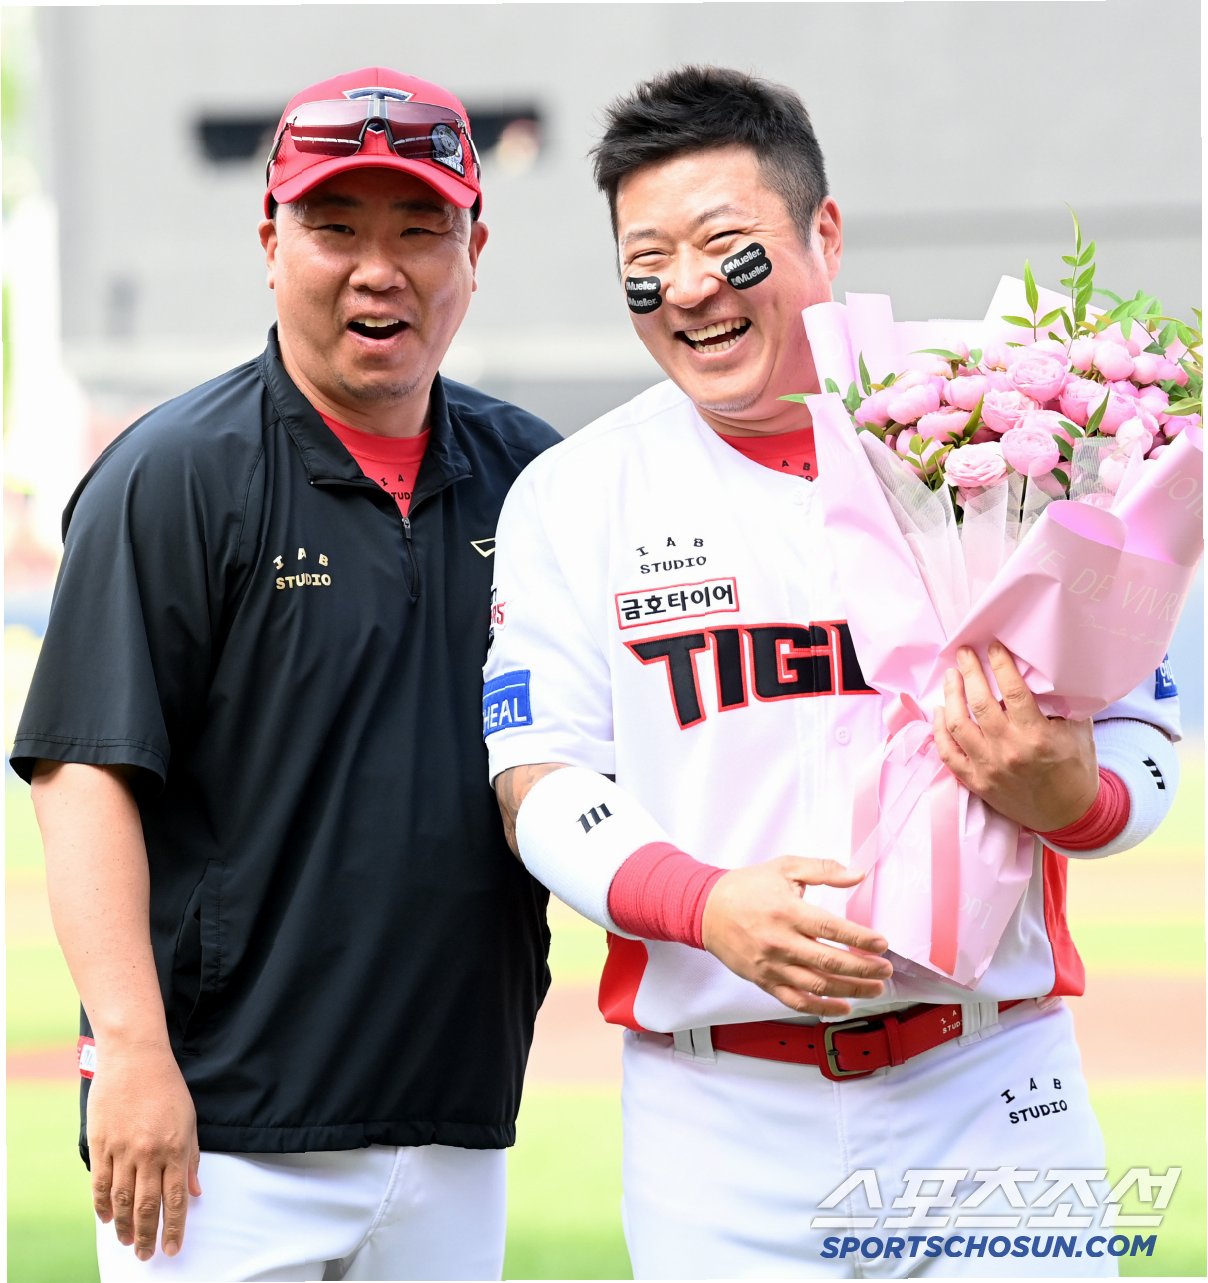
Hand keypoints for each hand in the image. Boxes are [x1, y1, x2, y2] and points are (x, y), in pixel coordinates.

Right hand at [87, 1042, 201, 1260]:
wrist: (136, 1058)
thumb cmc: (167, 1087)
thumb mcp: (190, 1120)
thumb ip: (191, 1158)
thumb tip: (195, 1193)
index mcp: (175, 1147)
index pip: (175, 1199)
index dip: (174, 1228)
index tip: (172, 1248)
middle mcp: (149, 1153)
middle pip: (146, 1206)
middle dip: (147, 1236)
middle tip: (146, 1256)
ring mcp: (123, 1150)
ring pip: (121, 1200)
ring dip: (123, 1226)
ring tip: (126, 1243)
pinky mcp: (101, 1143)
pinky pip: (100, 1183)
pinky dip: (101, 1205)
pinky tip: (105, 1218)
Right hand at [700, 858, 891, 1015]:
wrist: (706, 909)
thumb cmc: (747, 886)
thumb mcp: (785, 867)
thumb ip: (823, 870)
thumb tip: (857, 875)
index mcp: (788, 911)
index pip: (832, 929)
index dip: (861, 938)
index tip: (882, 943)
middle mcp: (780, 942)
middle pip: (829, 962)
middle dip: (863, 968)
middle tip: (885, 969)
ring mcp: (772, 966)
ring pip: (817, 985)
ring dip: (851, 990)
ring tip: (875, 988)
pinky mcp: (764, 981)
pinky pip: (795, 1001)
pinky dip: (821, 1007)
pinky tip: (843, 1007)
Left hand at [932, 642, 1097, 831]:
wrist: (1069, 815)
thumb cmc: (1076, 768)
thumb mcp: (1079, 731)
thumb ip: (1060, 703)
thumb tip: (1043, 671)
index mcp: (1037, 736)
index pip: (1013, 691)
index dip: (1000, 664)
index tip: (992, 646)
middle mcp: (1009, 750)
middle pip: (980, 702)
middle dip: (969, 672)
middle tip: (963, 652)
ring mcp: (988, 767)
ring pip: (957, 725)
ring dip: (951, 695)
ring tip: (951, 676)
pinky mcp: (975, 782)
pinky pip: (947, 753)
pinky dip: (939, 730)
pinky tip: (940, 711)